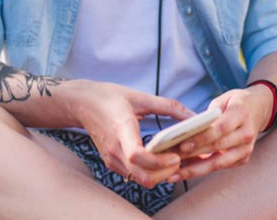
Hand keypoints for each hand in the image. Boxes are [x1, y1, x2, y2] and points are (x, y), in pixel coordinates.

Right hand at [66, 80, 194, 187]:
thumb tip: (194, 115)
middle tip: (181, 158)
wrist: (82, 105)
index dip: (159, 161)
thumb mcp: (139, 96)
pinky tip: (160, 159)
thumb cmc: (109, 98)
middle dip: (167, 172)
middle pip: (144, 176)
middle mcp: (115, 149)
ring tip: (174, 157)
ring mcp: (112, 159)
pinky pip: (135, 176)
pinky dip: (151, 172)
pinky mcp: (112, 163)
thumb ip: (168, 106)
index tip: (175, 155)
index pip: (137, 155)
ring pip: (141, 180)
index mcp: (122, 129)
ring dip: (161, 174)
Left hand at [167, 85, 272, 181]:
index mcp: (241, 114)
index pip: (220, 128)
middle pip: (217, 147)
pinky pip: (220, 167)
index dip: (201, 138)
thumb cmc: (236, 102)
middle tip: (171, 160)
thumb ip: (208, 114)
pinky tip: (185, 171)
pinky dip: (202, 170)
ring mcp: (246, 149)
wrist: (259, 109)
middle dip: (193, 155)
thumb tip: (186, 130)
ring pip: (219, 163)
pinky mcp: (243, 159)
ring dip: (195, 170)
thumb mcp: (223, 99)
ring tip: (174, 174)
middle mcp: (247, 134)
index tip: (182, 144)